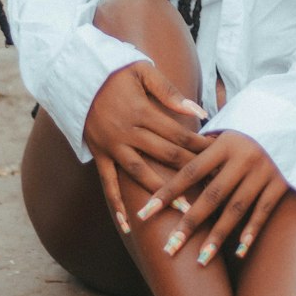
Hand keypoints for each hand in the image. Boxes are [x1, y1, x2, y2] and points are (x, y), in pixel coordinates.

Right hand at [84, 62, 210, 232]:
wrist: (75, 74)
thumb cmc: (115, 70)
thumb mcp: (143, 71)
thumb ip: (169, 92)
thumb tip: (199, 111)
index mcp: (142, 111)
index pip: (178, 134)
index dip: (200, 147)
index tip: (220, 158)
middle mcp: (127, 132)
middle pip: (165, 155)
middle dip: (191, 171)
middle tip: (214, 188)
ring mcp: (112, 146)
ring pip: (140, 174)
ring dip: (162, 193)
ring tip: (184, 211)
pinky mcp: (99, 154)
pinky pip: (108, 183)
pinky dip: (117, 204)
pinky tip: (129, 224)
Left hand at [136, 130, 287, 264]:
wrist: (292, 127)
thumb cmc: (246, 135)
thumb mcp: (224, 135)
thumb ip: (199, 150)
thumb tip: (161, 160)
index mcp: (224, 145)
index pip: (189, 172)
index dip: (166, 193)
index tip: (145, 213)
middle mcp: (244, 158)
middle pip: (211, 196)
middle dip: (189, 224)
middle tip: (169, 248)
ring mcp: (264, 172)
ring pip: (236, 209)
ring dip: (217, 237)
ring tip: (200, 259)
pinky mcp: (281, 184)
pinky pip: (263, 212)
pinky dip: (251, 232)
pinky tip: (238, 251)